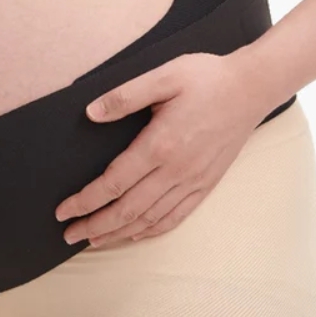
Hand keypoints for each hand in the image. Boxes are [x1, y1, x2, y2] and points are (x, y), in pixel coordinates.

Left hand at [54, 50, 271, 248]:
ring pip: (150, 219)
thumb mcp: (163, 76)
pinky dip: (151, 231)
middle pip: (127, 210)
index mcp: (160, 144)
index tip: (63, 211)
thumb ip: (124, 96)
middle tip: (69, 235)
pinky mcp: (207, 184)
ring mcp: (193, 180)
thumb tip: (90, 113)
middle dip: (95, 226)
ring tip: (94, 240)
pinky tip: (135, 234)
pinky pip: (175, 217)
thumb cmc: (207, 78)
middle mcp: (176, 170)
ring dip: (118, 234)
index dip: (85, 201)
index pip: (113, 183)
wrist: (252, 88)